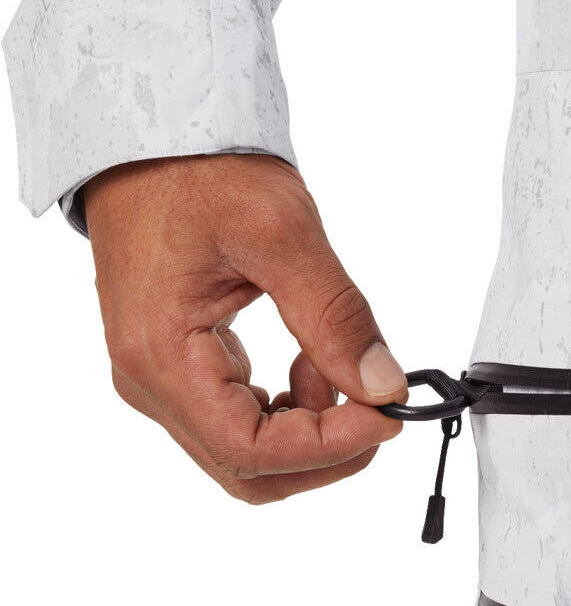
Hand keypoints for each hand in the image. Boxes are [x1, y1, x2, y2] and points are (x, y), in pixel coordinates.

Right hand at [83, 153, 406, 502]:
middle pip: (246, 468)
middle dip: (323, 451)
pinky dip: (287, 407)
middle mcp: (149, 382)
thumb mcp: (281, 231)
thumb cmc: (198, 169)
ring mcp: (158, 379)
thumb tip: (383, 387)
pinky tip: (311, 359)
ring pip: (243, 452)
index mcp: (161, 356)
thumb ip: (335, 316)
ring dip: (306, 430)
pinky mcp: (176, 365)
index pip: (249, 450)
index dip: (327, 447)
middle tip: (376, 404)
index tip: (386, 415)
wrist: (149, 136)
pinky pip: (235, 417)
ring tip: (335, 364)